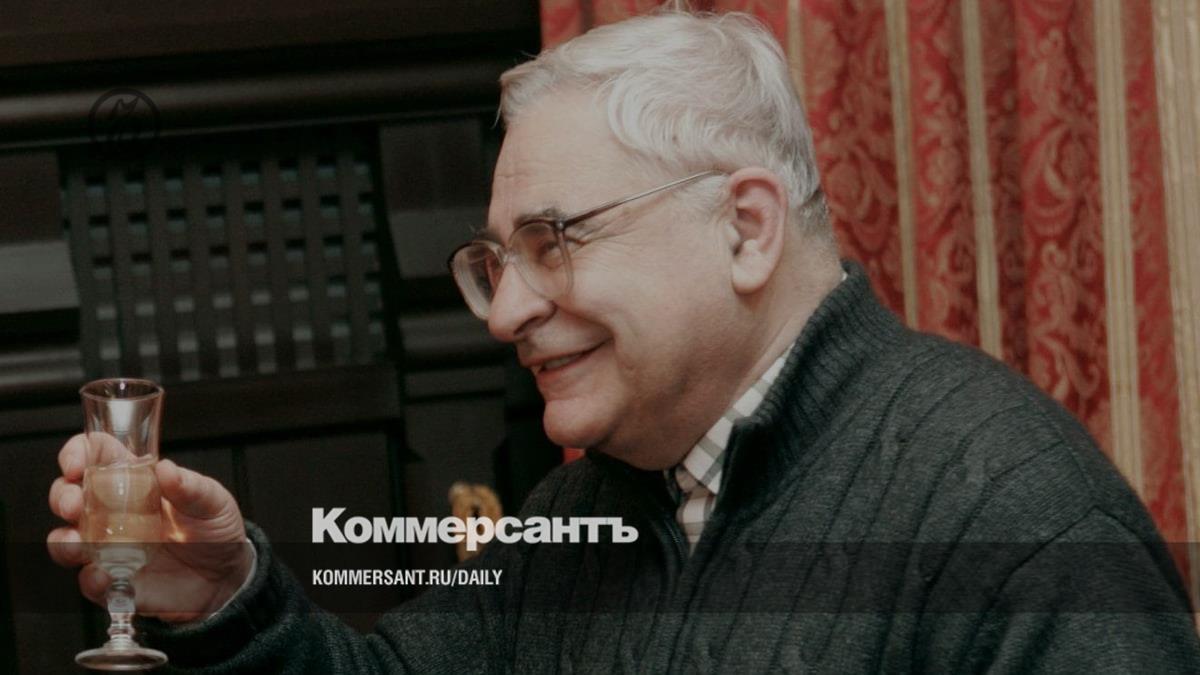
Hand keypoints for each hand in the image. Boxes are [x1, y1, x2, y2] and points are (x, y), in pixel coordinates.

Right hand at [47, 433, 254, 622]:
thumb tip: (165, 468)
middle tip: (75, 505)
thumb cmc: (216, 530)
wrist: (226, 577)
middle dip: (63, 497)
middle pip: (68, 495)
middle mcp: (114, 512)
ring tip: (80, 542)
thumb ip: (191, 486)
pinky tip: (105, 575)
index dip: (78, 453)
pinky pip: (88, 581)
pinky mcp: (112, 580)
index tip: (76, 465)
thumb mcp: (213, 502)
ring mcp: (108, 547)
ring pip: (65, 540)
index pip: (96, 456)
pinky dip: (91, 578)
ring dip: (64, 540)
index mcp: (136, 481)